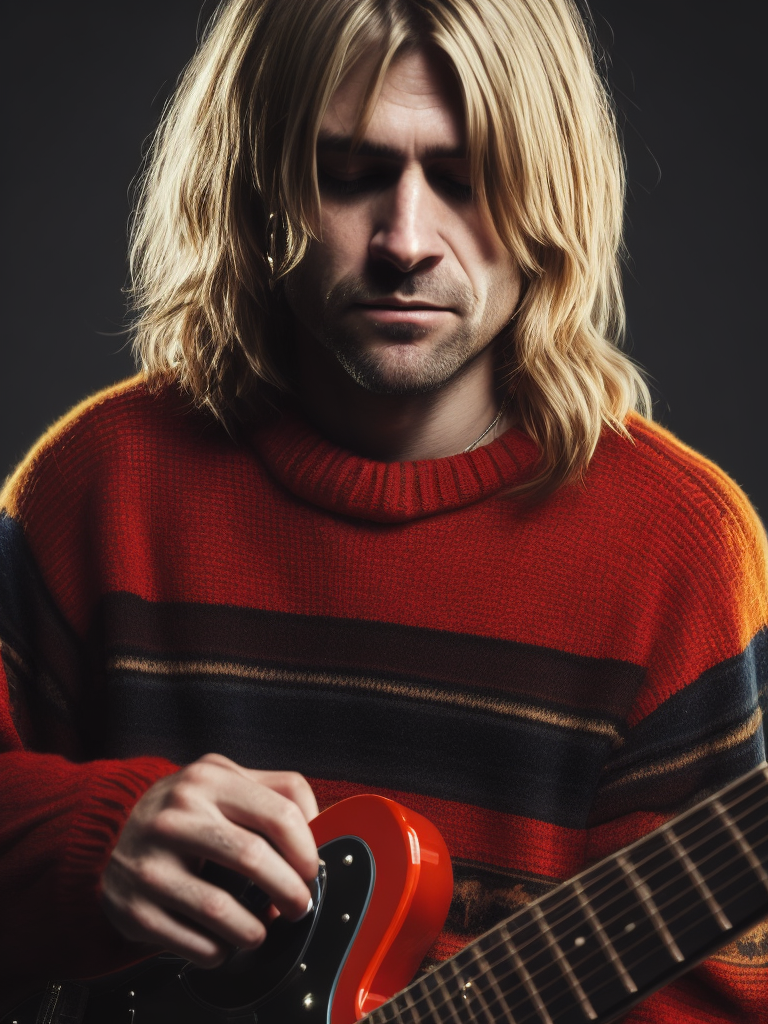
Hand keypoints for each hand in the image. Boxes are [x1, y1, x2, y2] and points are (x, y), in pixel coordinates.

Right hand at [101, 753, 318, 966]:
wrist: (108, 832)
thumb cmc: (185, 809)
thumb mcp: (225, 780)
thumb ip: (276, 792)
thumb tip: (322, 827)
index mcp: (208, 780)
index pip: (278, 813)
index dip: (306, 850)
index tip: (311, 870)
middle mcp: (175, 816)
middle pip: (254, 859)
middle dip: (290, 892)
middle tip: (297, 905)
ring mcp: (150, 863)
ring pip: (224, 910)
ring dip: (256, 929)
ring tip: (259, 927)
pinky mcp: (135, 908)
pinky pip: (196, 943)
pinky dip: (220, 950)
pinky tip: (223, 940)